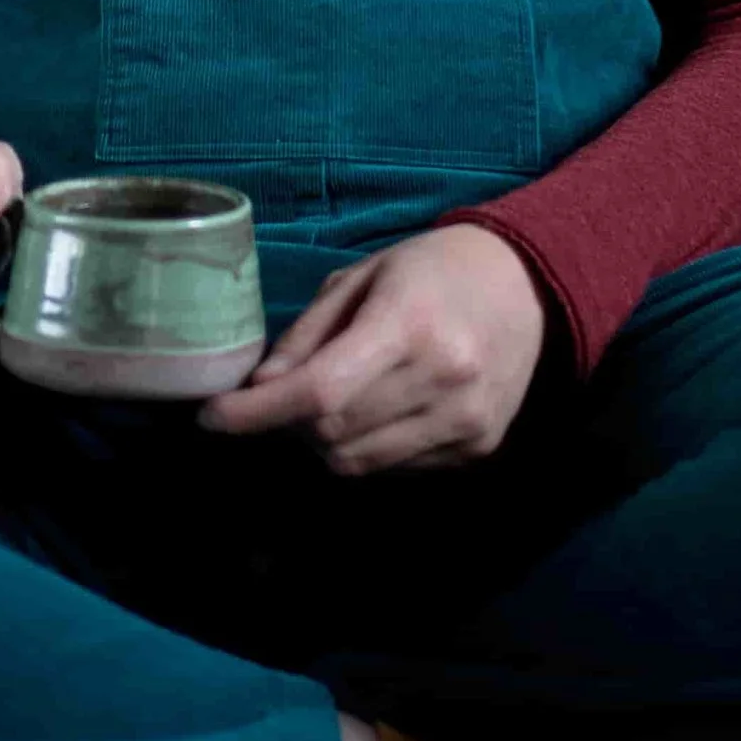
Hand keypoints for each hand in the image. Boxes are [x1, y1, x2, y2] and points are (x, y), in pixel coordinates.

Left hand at [198, 224, 548, 474]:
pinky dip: (370, 448)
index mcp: (407, 324)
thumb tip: (257, 390)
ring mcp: (465, 421)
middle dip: (290, 422)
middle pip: (331, 434)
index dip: (256, 414)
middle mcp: (443, 380)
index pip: (319, 392)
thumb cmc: (433, 270)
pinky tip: (384, 408)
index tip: (211, 418)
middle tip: (287, 393)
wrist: (529, 286)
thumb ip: (308, 336)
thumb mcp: (362, 278)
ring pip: (358, 463)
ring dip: (327, 441)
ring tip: (338, 398)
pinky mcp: (478, 448)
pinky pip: (395, 470)